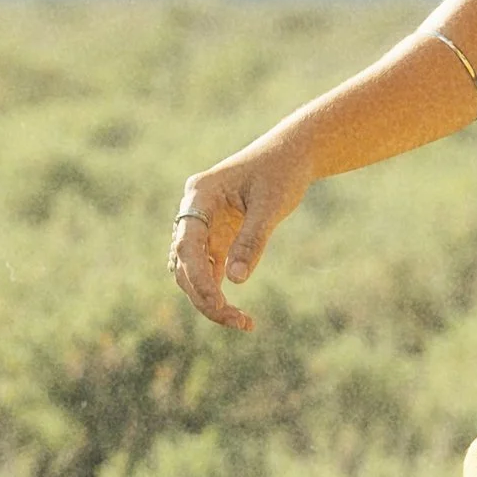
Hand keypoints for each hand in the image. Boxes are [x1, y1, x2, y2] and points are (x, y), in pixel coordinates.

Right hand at [167, 130, 313, 332]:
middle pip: (184, 263)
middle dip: (204, 296)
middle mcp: (194, 211)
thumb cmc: (282, 171)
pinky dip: (219, 291)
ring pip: (191, 271)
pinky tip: (239, 314)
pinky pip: (208, 270)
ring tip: (242, 322)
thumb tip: (235, 281)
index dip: (198, 277)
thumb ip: (252, 240)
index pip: (187, 243)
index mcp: (199, 195)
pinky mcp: (216, 236)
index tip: (220, 302)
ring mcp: (202, 225)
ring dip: (209, 299)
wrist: (292, 154)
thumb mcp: (271, 205)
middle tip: (238, 321)